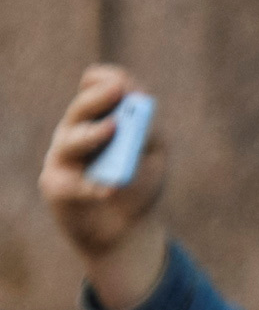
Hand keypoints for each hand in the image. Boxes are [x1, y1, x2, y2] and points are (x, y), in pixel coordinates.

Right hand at [39, 67, 167, 309]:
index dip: (108, 81)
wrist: (126, 228)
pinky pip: (72, 182)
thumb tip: (137, 112)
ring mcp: (63, 156)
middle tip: (118, 92)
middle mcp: (76, 130)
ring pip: (71, 139)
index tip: (123, 83)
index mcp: (100, 116)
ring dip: (94, 134)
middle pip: (81, 108)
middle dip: (99, 99)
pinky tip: (108, 189)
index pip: (96, 87)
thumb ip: (147, 131)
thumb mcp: (152, 155)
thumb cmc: (140, 184)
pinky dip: (93, 187)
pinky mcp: (55, 184)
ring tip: (113, 129)